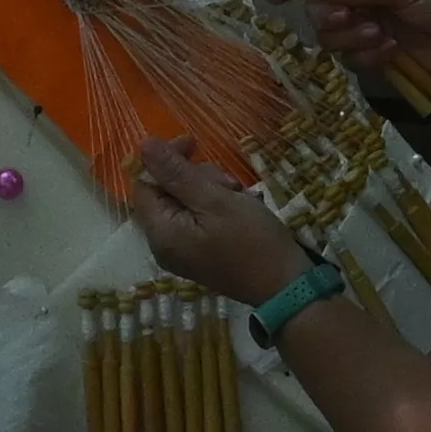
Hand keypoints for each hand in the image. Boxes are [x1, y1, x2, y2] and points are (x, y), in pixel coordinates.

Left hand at [131, 140, 310, 304]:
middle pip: (166, 192)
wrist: (287, 286)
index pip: (145, 184)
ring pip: (186, 202)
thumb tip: (144, 146)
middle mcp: (165, 244)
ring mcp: (184, 250)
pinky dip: (218, 206)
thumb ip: (176, 173)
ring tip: (239, 196)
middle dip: (195, 177)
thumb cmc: (251, 241)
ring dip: (211, 189)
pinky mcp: (203, 252)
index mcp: (160, 233)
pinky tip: (241, 206)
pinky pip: (200, 218)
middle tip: (228, 183)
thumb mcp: (214, 200)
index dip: (164, 160)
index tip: (193, 144)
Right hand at [268, 0, 430, 106]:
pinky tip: (392, 53)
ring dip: (352, 39)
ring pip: (331, 37)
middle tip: (353, 20)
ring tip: (382, 38)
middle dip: (331, 15)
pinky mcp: (374, 56)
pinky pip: (350, 59)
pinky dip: (368, 57)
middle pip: (318, 7)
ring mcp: (366, 29)